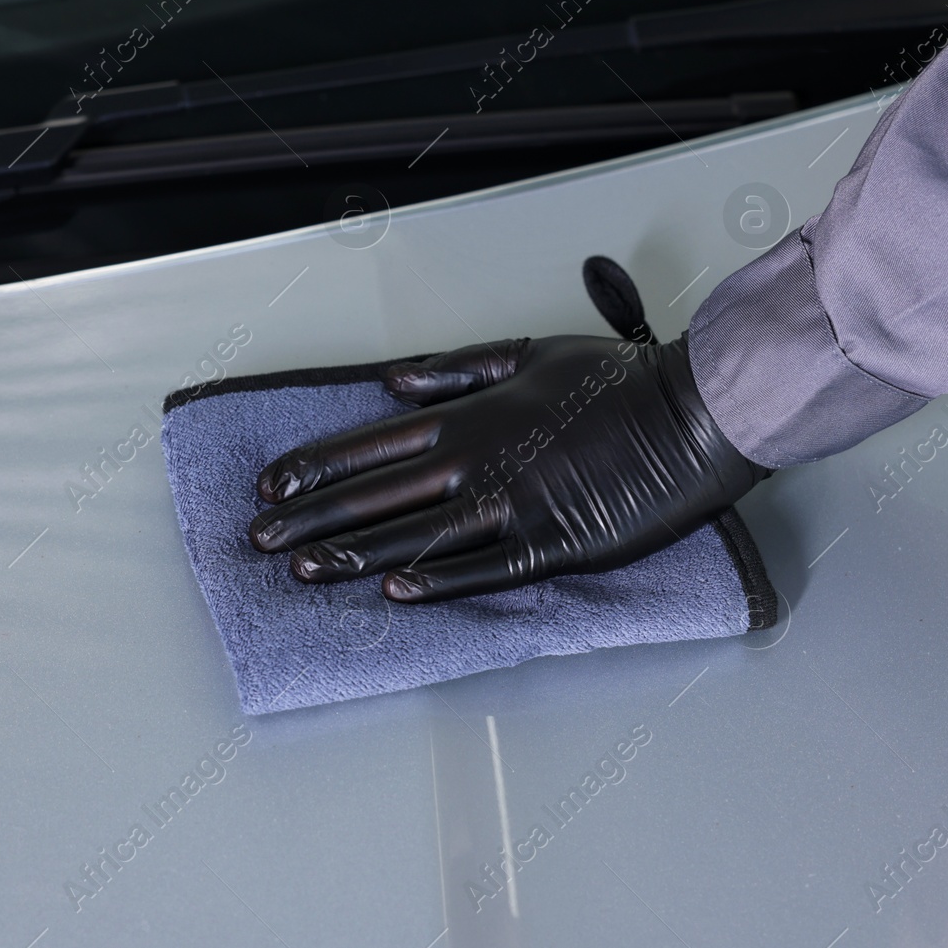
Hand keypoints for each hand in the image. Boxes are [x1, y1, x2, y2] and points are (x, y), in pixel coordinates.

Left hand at [249, 333, 768, 602]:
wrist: (689, 413)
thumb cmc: (617, 381)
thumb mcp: (530, 353)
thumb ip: (457, 369)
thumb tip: (395, 382)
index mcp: (470, 414)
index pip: (371, 444)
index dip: (313, 467)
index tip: (269, 486)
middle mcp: (477, 461)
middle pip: (375, 494)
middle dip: (309, 517)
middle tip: (258, 540)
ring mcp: (512, 506)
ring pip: (414, 536)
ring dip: (351, 553)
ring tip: (301, 571)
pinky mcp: (552, 546)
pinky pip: (483, 571)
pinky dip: (438, 582)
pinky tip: (395, 593)